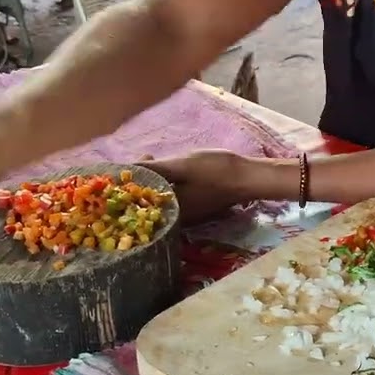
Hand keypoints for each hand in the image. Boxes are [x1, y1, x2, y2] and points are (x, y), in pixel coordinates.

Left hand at [139, 150, 263, 225]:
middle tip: (147, 157)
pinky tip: (172, 171)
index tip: (136, 161)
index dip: (132, 179)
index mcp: (170, 209)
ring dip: (155, 180)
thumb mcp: (181, 165)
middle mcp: (177, 217)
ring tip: (156, 160)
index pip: (138, 200)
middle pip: (149, 200)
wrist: (247, 177)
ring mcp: (188, 214)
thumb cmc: (215, 171)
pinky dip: (168, 184)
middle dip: (143, 178)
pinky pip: (174, 197)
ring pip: (162, 197)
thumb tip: (126, 168)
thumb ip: (154, 169)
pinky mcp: (196, 207)